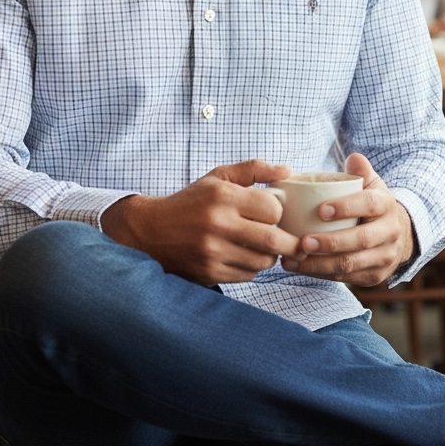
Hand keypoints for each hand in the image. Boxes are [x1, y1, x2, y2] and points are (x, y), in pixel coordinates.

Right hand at [100, 159, 295, 285]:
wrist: (151, 231)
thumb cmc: (191, 202)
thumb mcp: (218, 177)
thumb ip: (254, 170)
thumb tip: (287, 170)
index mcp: (223, 196)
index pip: (273, 209)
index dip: (278, 211)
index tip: (272, 213)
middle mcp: (218, 224)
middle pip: (274, 240)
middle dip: (290, 243)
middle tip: (293, 241)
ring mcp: (213, 252)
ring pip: (263, 261)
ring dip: (269, 256)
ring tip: (260, 245)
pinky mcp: (209, 273)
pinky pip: (247, 275)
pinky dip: (251, 268)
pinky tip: (241, 256)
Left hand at [281, 152, 414, 286]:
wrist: (399, 234)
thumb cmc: (373, 206)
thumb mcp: (372, 185)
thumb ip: (361, 171)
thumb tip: (353, 158)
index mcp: (386, 205)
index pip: (369, 204)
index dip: (346, 207)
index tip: (321, 210)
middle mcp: (390, 232)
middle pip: (360, 240)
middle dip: (329, 242)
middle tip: (302, 242)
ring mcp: (384, 257)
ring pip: (351, 264)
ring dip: (319, 264)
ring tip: (292, 259)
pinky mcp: (375, 276)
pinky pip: (346, 278)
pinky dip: (321, 274)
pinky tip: (301, 268)